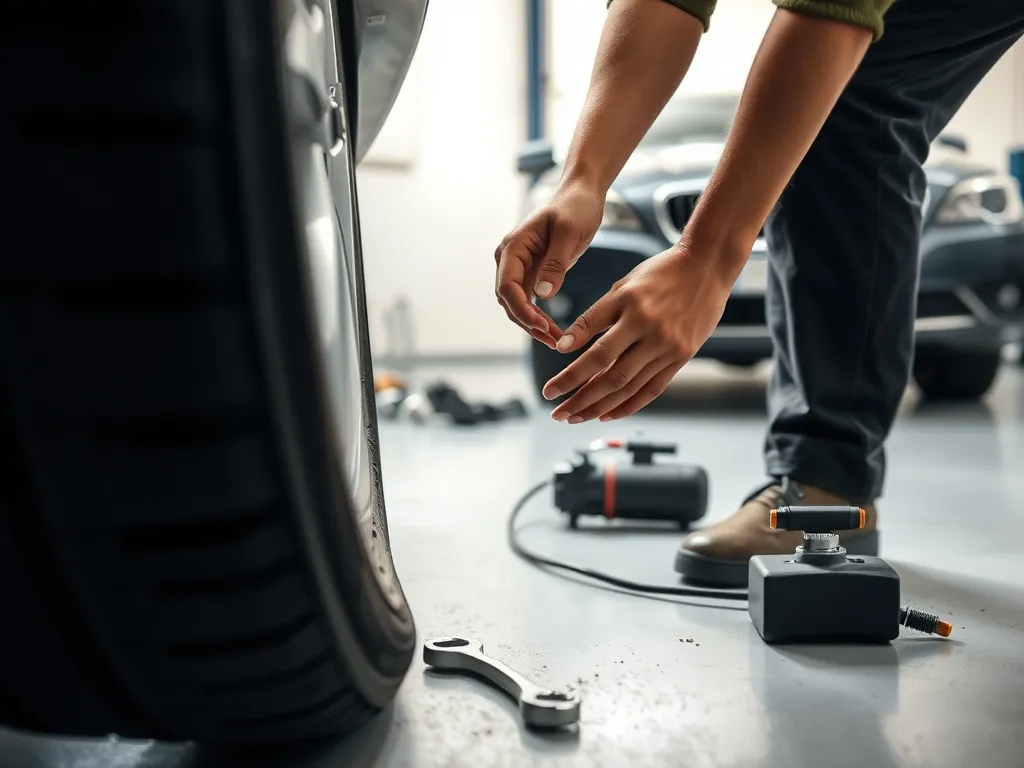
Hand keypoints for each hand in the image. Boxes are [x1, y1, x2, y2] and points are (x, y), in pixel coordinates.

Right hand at [494, 181, 604, 348]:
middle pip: (508, 300)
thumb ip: (556, 263)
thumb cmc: (576, 207)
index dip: (521, 310)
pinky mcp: (532, 273)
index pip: (507, 286)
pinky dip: (539, 317)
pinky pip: (529, 302)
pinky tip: (554, 330)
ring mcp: (519, 267)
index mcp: (514, 247)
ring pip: (517, 305)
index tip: (542, 326)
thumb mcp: (569, 232)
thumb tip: (542, 295)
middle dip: (527, 323)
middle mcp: (510, 259)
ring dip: (533, 325)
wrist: (581, 194)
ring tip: (556, 341)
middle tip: (553, 341)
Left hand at [544, 242, 741, 421]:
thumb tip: (566, 346)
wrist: (707, 268)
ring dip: (597, 406)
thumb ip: (597, 315)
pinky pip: (651, 389)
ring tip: (574, 416)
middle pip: (608, 371)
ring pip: (627, 385)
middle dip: (578, 395)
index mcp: (630, 304)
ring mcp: (667, 345)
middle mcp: (649, 327)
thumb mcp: (624, 284)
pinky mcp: (680, 357)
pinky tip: (606, 414)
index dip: (570, 369)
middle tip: (556, 411)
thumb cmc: (660, 273)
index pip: (592, 343)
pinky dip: (628, 405)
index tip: (550, 387)